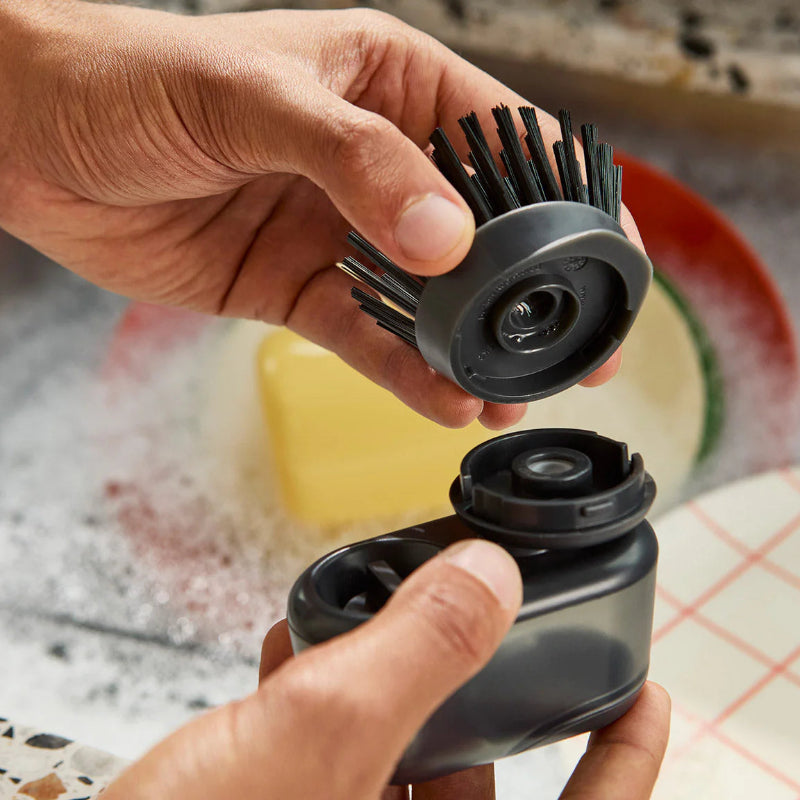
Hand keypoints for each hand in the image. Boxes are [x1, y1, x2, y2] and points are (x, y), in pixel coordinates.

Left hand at [0, 2, 633, 426]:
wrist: (32, 140)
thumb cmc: (130, 79)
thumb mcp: (253, 97)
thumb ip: (356, 162)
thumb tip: (445, 238)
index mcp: (391, 87)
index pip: (507, 143)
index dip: (564, 203)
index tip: (605, 261)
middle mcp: (378, 163)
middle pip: (477, 237)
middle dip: (525, 299)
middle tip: (571, 358)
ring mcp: (341, 231)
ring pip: (426, 301)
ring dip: (468, 352)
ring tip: (506, 398)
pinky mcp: (300, 287)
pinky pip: (366, 336)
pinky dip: (403, 371)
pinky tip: (440, 400)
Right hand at [101, 539, 668, 799]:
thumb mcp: (316, 740)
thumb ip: (414, 653)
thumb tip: (489, 578)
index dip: (626, 763)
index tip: (647, 697)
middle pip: (478, 781)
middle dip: (472, 692)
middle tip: (482, 622)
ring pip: (395, 763)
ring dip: (382, 684)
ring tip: (369, 619)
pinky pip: (329, 763)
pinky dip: (320, 703)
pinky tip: (288, 653)